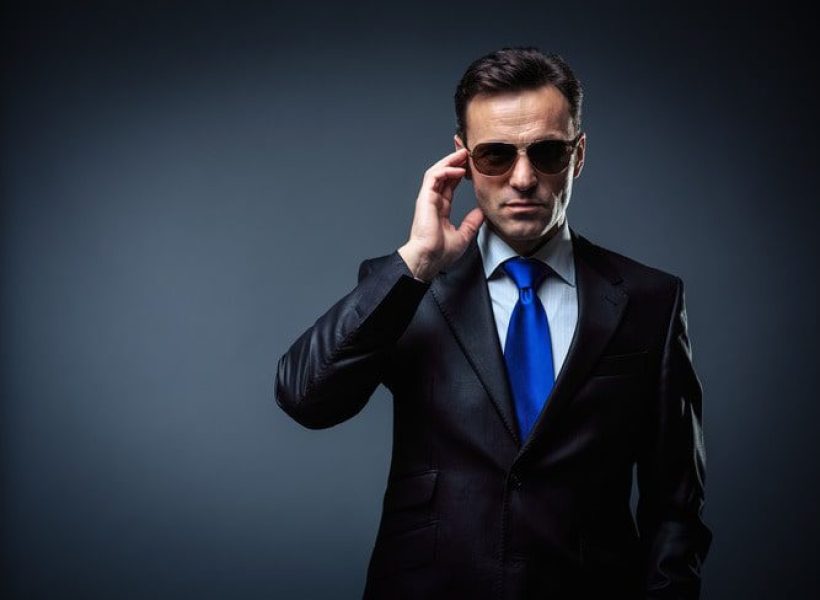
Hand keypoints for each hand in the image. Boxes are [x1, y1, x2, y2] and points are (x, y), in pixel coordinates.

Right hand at [398, 148, 484, 281]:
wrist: (429, 258)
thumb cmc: (440, 252)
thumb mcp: (464, 235)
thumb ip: (472, 222)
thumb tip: (482, 213)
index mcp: (440, 208)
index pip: (450, 184)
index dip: (460, 173)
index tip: (471, 166)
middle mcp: (433, 201)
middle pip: (443, 174)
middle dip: (455, 161)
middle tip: (468, 152)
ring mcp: (428, 198)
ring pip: (437, 171)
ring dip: (450, 161)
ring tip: (463, 154)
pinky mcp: (425, 198)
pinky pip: (433, 177)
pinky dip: (446, 170)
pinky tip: (458, 169)